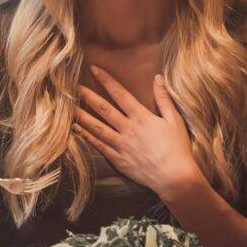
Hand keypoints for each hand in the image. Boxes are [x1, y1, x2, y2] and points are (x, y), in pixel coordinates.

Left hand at [74, 66, 203, 199]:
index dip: (106, 80)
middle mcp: (128, 129)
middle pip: (103, 109)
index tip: (94, 69)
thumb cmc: (177, 148)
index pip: (120, 94)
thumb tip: (158, 77)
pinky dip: (87, 137)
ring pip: (97, 128)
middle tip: (72, 86)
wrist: (174, 177)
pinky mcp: (118, 160)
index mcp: (141, 117)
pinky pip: (100, 146)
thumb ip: (164, 98)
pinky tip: (78, 130)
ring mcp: (121, 145)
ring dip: (82, 116)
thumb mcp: (174, 120)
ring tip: (69, 107)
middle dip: (87, 96)